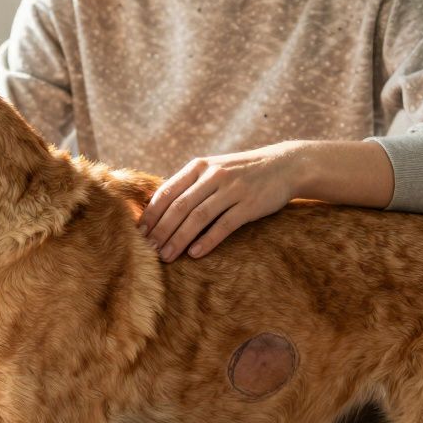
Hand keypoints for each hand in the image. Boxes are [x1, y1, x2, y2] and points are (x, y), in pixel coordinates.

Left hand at [139, 144, 304, 262]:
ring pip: (198, 217)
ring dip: (179, 239)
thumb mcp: (213, 169)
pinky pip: (224, 225)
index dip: (151, 214)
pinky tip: (195, 254)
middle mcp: (213, 176)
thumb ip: (188, 185)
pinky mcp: (249, 204)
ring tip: (166, 256)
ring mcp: (232, 189)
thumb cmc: (241, 172)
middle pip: (179, 207)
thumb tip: (156, 208)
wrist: (283, 165)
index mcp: (199, 167)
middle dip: (161, 231)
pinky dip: (207, 240)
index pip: (166, 192)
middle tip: (148, 251)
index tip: (138, 234)